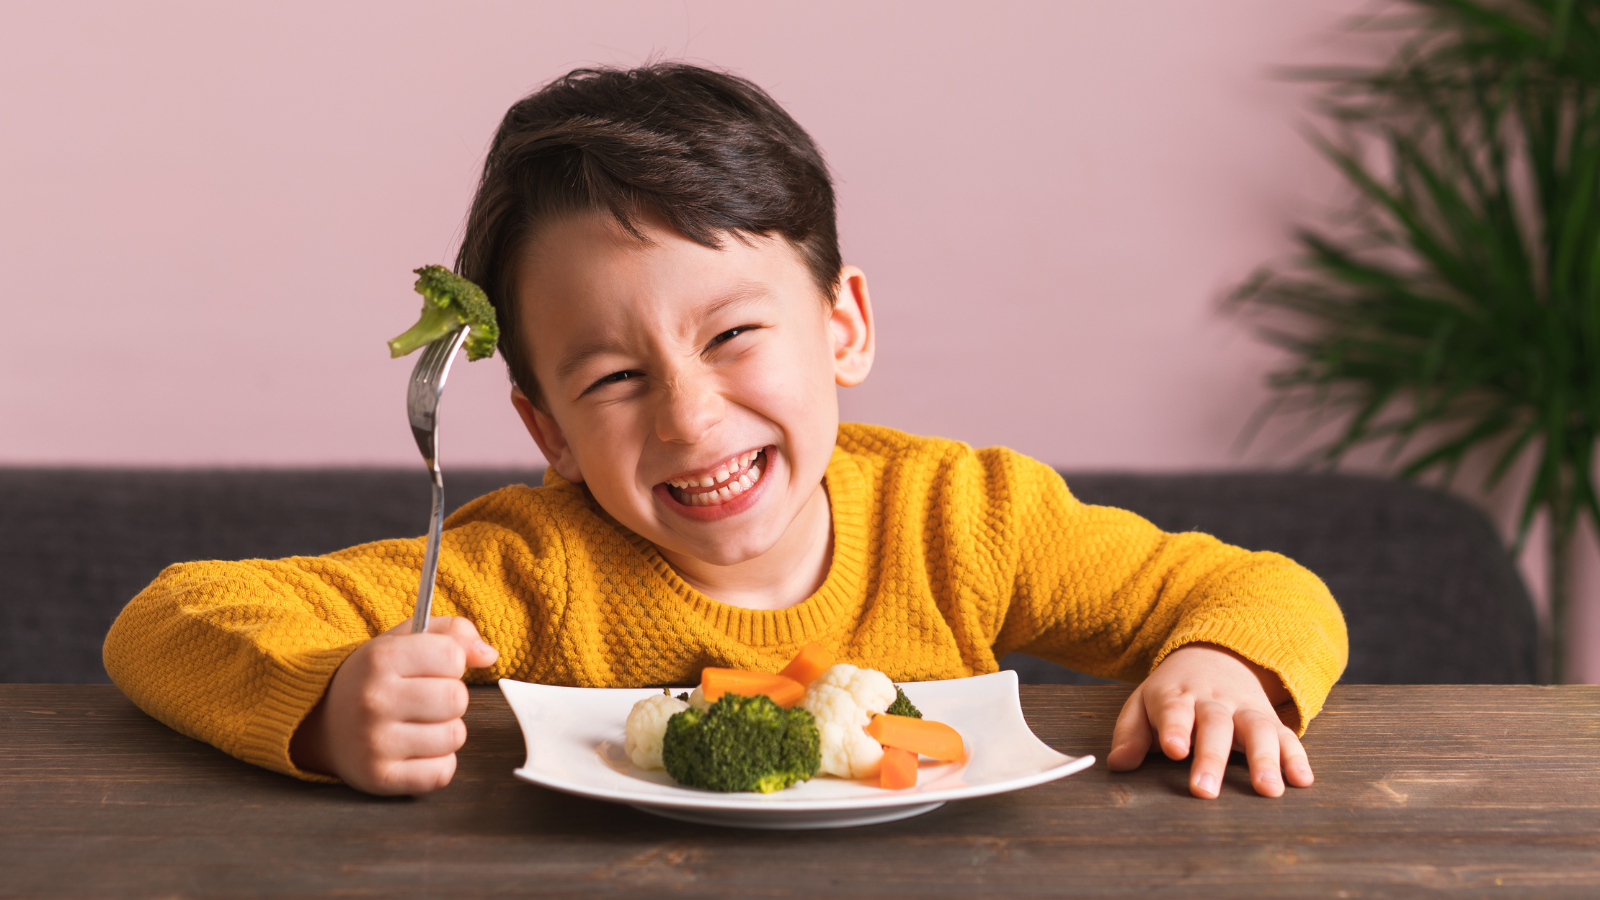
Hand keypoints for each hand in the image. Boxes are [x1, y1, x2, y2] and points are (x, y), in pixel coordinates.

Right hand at [290, 616, 498, 794]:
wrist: (321, 721)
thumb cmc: (375, 678)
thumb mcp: (404, 640)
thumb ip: (452, 633)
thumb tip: (489, 655)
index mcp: (380, 658)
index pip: (452, 656)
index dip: (451, 662)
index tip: (432, 668)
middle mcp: (374, 700)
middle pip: (457, 699)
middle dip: (451, 698)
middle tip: (426, 700)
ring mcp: (374, 742)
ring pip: (454, 737)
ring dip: (446, 732)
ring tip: (418, 725)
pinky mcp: (379, 778)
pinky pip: (441, 773)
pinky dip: (437, 764)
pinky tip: (415, 750)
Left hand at [1104, 643, 1312, 798]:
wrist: (1214, 656)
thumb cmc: (1172, 693)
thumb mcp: (1143, 704)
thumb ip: (1130, 734)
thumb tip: (1118, 763)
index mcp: (1176, 696)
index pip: (1174, 709)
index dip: (1174, 727)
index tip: (1173, 749)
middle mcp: (1213, 702)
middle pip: (1214, 725)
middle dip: (1211, 758)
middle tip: (1205, 790)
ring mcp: (1245, 709)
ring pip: (1256, 730)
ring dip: (1264, 760)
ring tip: (1268, 790)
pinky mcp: (1270, 720)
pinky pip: (1287, 736)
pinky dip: (1297, 757)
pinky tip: (1302, 781)